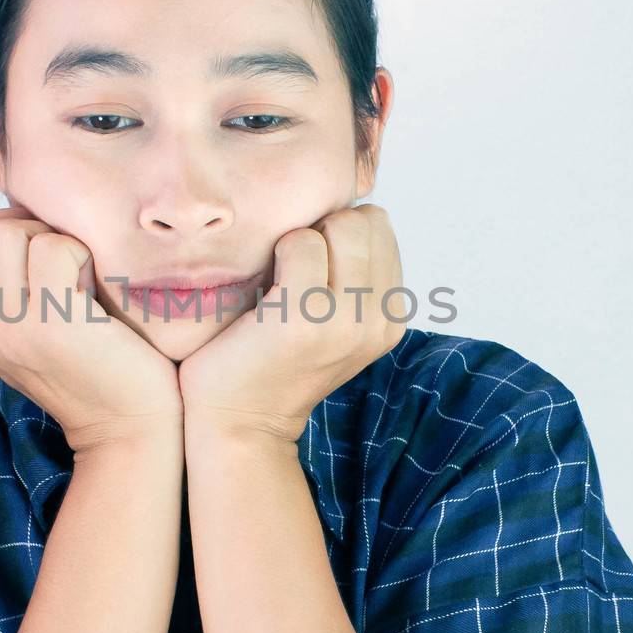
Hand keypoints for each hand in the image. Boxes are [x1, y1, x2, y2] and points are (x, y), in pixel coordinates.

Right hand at [0, 205, 182, 452]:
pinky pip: (53, 249)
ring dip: (56, 240)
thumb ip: (26, 289)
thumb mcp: (45, 332)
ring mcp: (14, 327)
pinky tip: (98, 290)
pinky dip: (82, 254)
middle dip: (30, 226)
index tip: (54, 255)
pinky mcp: (51, 326)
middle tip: (68, 264)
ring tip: (82, 278)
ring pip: (10, 231)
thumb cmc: (106, 373)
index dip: (15, 226)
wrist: (130, 434)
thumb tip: (39, 221)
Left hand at [176, 203, 406, 444]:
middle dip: (326, 228)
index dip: (340, 231)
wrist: (240, 424)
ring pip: (341, 225)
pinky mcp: (306, 318)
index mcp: (392, 318)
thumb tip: (353, 209)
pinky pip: (300, 242)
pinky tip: (265, 289)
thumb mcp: (336, 323)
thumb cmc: (274, 360)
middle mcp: (380, 321)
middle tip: (294, 269)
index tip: (314, 266)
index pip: (381, 227)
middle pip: (366, 220)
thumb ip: (355, 276)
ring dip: (302, 239)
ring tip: (282, 280)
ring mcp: (347, 320)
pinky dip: (276, 252)